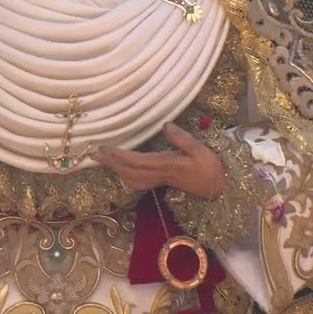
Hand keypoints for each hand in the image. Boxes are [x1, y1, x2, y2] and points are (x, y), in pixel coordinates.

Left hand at [92, 123, 224, 199]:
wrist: (219, 188)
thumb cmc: (210, 167)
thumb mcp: (200, 150)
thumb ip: (183, 138)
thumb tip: (166, 125)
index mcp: (167, 164)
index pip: (137, 161)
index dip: (120, 155)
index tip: (105, 148)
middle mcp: (159, 174)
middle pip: (129, 170)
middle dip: (111, 162)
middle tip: (93, 153)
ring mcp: (159, 179)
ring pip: (131, 177)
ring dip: (115, 168)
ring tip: (101, 159)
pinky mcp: (161, 181)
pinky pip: (137, 181)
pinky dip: (124, 175)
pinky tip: (119, 169)